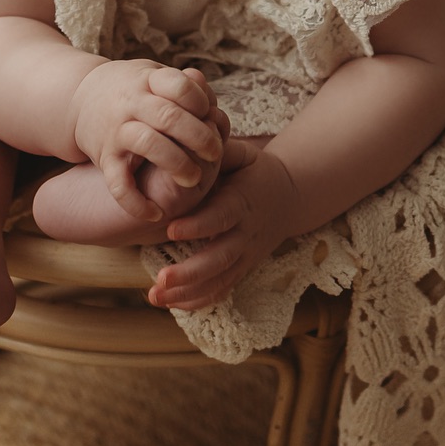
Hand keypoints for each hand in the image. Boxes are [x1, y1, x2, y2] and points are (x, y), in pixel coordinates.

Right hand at [70, 62, 226, 223]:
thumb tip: (214, 109)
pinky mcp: (104, 158)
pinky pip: (118, 184)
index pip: (180, 86)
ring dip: (176, 163)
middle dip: (199, 137)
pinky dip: (136, 202)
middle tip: (215, 153)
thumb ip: (188, 88)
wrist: (81, 99)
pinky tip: (156, 213)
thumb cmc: (134, 90)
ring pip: (148, 144)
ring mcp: (116, 131)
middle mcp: (131, 104)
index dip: (201, 101)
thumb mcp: (156, 77)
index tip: (209, 114)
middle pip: (169, 116)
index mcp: (148, 80)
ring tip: (194, 179)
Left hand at [148, 147, 298, 311]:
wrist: (288, 198)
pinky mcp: (243, 268)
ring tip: (156, 296)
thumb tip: (193, 141)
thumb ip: (220, 152)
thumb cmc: (254, 171)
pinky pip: (222, 289)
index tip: (170, 229)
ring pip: (220, 279)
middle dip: (190, 272)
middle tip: (160, 280)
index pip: (221, 216)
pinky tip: (171, 303)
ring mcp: (246, 254)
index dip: (198, 225)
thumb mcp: (243, 155)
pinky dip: (198, 300)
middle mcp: (246, 232)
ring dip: (188, 292)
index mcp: (243, 201)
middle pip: (221, 257)